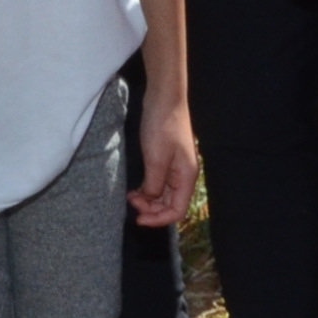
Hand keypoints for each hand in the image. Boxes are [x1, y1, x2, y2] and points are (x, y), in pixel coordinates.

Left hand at [132, 97, 199, 228]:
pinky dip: (148, 189)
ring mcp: (176, 168)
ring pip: (164, 195)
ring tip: (131, 195)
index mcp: (186, 177)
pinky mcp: (167, 160)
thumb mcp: (155, 159)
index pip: (177, 211)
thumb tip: (151, 199)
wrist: (164, 98)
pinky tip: (136, 187)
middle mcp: (184, 176)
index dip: (158, 219)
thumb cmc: (162, 126)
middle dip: (151, 209)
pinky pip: (159, 183)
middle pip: (170, 204)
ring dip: (148, 200)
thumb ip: (154, 184)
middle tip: (131, 202)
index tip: (138, 218)